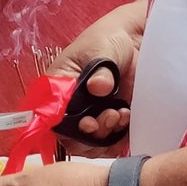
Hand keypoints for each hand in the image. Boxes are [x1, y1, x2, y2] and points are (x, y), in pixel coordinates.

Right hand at [54, 2, 144, 149]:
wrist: (134, 42)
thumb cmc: (107, 41)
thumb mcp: (100, 49)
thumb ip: (99, 69)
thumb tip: (99, 86)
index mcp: (59, 89)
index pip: (52, 119)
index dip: (68, 129)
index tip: (88, 123)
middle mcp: (71, 108)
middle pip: (72, 138)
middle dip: (91, 135)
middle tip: (110, 117)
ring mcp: (92, 116)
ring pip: (91, 144)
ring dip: (107, 136)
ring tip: (121, 114)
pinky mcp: (111, 122)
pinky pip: (111, 143)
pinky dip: (119, 138)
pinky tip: (127, 117)